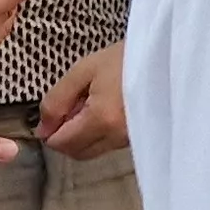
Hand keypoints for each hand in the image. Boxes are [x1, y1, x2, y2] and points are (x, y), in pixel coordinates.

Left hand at [38, 44, 129, 158]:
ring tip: (92, 104)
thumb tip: (42, 129)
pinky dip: (99, 134)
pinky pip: (108, 145)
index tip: (57, 108)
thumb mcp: (84, 70)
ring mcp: (129, 141)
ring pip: (92, 151)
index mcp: (101, 119)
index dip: (50, 129)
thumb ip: (56, 100)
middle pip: (76, 153)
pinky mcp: (138, 139)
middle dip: (66, 135)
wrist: (166, 55)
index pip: (61, 143)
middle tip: (73, 106)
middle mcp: (116, 137)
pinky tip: (106, 110)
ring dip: (83, 135)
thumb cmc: (125, 58)